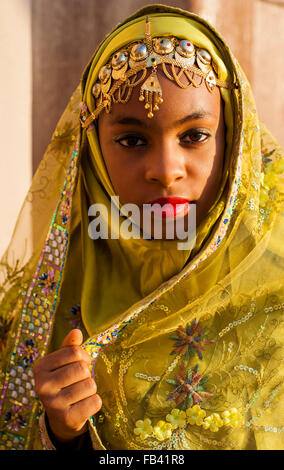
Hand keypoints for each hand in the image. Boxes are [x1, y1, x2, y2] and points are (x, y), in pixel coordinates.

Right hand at [33, 328, 101, 442]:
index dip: (84, 357)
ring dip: (91, 388)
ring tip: (80, 394)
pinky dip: (95, 402)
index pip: (74, 352)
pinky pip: (95, 402)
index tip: (80, 364)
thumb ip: (70, 346)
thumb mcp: (64, 363)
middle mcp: (42, 386)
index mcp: (40, 367)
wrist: (61, 417)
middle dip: (87, 374)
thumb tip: (76, 332)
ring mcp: (53, 404)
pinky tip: (84, 405)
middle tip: (79, 381)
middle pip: (82, 368)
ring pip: (89, 385)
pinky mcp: (66, 419)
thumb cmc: (65, 382)